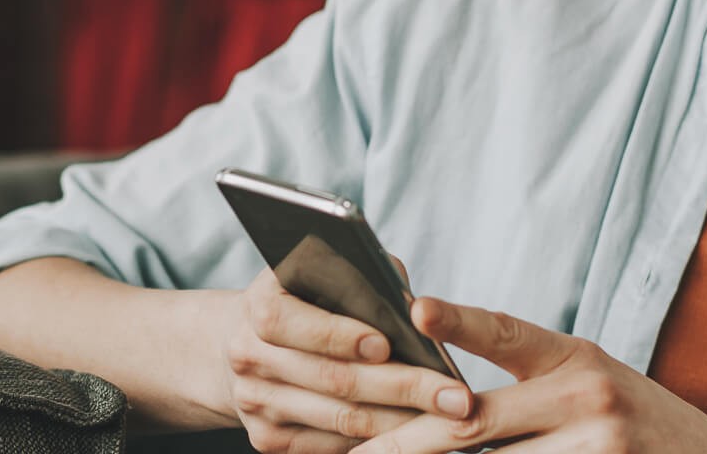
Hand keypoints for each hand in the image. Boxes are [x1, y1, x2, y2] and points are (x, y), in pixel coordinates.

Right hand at [220, 256, 476, 452]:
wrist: (253, 341)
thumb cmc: (312, 296)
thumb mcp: (328, 271)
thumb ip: (366, 279)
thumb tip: (418, 310)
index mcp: (260, 305)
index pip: (289, 321)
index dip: (337, 334)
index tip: (386, 344)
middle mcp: (249, 356)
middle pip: (332, 379)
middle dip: (402, 387)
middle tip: (457, 396)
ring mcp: (256, 403)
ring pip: (340, 419)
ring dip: (402, 422)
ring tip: (452, 420)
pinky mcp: (268, 439)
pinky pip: (331, 446)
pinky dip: (379, 442)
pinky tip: (420, 435)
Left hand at [352, 297, 706, 453]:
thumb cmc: (637, 422)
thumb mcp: (591, 382)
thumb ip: (530, 385)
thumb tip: (444, 399)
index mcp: (575, 356)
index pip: (508, 331)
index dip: (460, 320)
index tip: (416, 306)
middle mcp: (585, 393)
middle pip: (475, 422)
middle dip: (408, 441)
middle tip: (358, 452)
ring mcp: (596, 442)